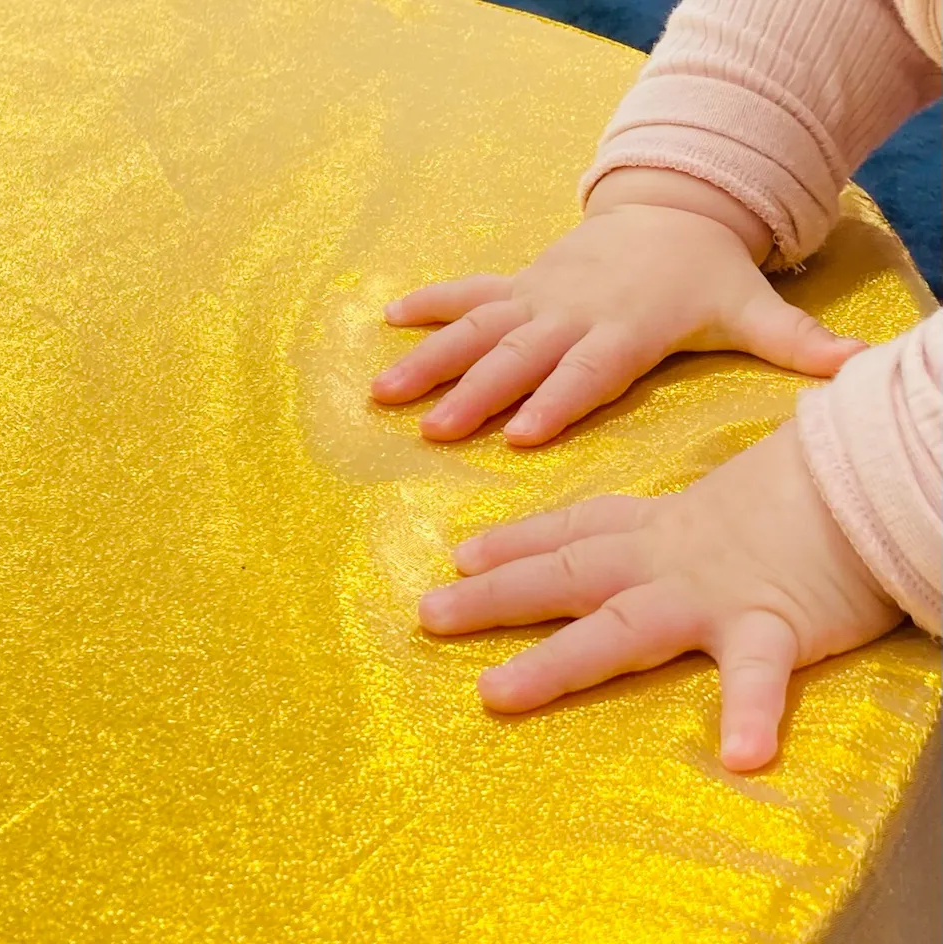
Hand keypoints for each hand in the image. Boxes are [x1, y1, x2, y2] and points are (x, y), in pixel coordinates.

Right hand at [371, 169, 866, 445]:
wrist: (670, 211)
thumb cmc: (706, 278)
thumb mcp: (750, 310)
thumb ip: (794, 342)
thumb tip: (856, 365)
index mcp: (625, 329)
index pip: (587, 370)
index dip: (556, 400)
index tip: (522, 433)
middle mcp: (573, 313)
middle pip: (520, 357)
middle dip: (478, 392)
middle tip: (439, 429)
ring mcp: (539, 297)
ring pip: (478, 329)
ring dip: (431, 359)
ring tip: (384, 392)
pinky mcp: (518, 284)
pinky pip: (466, 292)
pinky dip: (427, 303)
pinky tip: (385, 320)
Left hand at [416, 424, 901, 770]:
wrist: (879, 466)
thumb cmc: (816, 487)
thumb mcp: (730, 504)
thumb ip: (685, 527)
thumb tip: (651, 546)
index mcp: (664, 528)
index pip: (577, 528)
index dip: (516, 541)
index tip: (462, 552)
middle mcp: (670, 561)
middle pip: (568, 574)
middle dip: (495, 595)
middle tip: (426, 613)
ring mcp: (714, 596)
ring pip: (620, 630)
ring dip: (555, 664)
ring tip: (495, 695)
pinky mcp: (776, 626)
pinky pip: (759, 676)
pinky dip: (750, 713)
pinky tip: (739, 757)